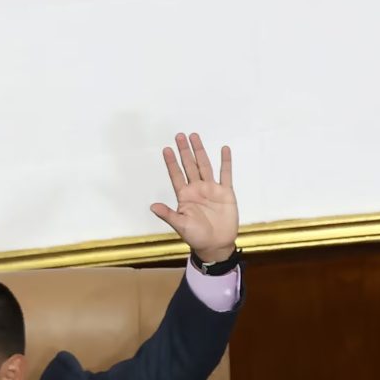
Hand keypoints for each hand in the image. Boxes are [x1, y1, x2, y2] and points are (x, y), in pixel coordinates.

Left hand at [151, 133, 238, 263]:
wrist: (216, 244)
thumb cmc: (196, 236)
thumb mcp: (180, 226)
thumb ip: (168, 214)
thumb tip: (152, 206)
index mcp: (184, 195)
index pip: (176, 175)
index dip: (171, 162)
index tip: (167, 149)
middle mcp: (197, 189)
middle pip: (189, 165)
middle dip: (184, 150)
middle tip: (180, 135)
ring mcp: (212, 189)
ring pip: (205, 166)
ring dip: (200, 151)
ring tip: (195, 137)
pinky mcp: (226, 193)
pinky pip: (226, 174)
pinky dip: (225, 162)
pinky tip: (224, 149)